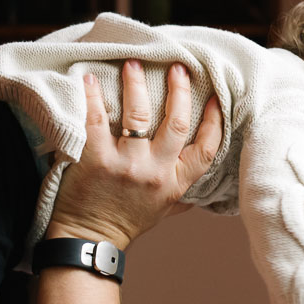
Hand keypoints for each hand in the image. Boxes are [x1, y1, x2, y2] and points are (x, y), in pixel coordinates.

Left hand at [45, 60, 223, 249]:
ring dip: (137, 84)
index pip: (206, 148)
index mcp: (174, 183)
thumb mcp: (163, 210)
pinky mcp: (95, 159)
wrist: (89, 240)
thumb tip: (204, 191)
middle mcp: (154, 172)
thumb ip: (182, 195)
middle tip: (177, 67)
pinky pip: (96, 119)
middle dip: (179, 90)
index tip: (214, 97)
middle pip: (176, 122)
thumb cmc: (125, 223)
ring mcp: (124, 164)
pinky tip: (90, 79)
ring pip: (139, 114)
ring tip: (134, 63)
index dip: (214, 120)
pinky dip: (93, 96)